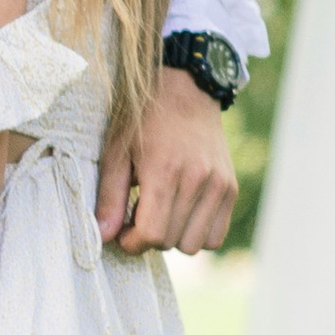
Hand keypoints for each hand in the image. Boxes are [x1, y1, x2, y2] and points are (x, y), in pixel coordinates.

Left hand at [96, 68, 236, 255]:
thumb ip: (109, 197)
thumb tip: (103, 236)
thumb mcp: (116, 152)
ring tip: (161, 210)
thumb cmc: (142, 120)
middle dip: (149, 238)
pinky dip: (197, 233)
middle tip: (138, 214)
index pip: (152, 235)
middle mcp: (198, 181)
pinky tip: (181, 212)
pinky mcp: (231, 188)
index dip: (132, 243)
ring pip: (195, 244)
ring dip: (173, 237)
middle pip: (171, 242)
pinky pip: (216, 236)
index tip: (122, 231)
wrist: (185, 90)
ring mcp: (219, 185)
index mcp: (165, 171)